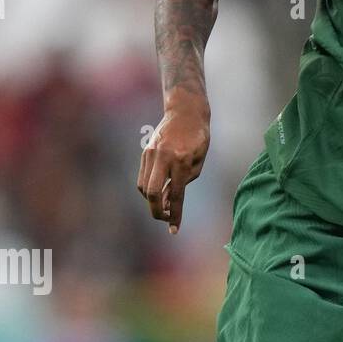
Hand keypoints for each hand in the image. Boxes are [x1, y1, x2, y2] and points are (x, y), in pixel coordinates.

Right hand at [137, 102, 210, 233]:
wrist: (185, 111)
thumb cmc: (198, 137)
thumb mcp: (198, 161)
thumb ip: (183, 182)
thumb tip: (168, 202)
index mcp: (181, 161)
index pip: (176, 195)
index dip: (175, 215)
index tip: (174, 230)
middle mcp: (163, 158)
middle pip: (151, 193)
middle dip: (156, 212)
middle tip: (164, 219)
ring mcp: (151, 155)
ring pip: (144, 187)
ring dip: (152, 201)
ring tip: (164, 204)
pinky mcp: (145, 153)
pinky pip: (143, 177)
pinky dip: (148, 189)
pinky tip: (159, 191)